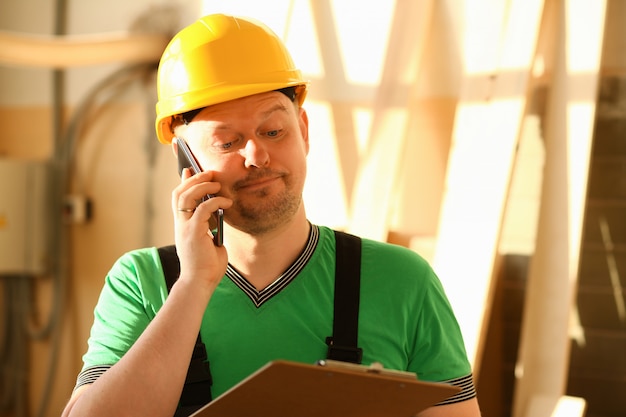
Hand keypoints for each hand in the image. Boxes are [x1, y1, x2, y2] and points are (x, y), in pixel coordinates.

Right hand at [172, 168, 232, 292]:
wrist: (200, 283)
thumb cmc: (207, 266)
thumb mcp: (209, 241)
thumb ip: (210, 228)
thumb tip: (218, 217)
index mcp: (182, 226)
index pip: (178, 198)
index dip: (183, 182)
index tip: (189, 169)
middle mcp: (180, 224)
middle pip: (179, 193)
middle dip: (193, 179)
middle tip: (209, 173)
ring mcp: (184, 228)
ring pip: (187, 197)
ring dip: (202, 186)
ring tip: (216, 184)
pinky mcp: (194, 232)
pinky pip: (203, 209)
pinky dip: (215, 202)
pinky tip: (227, 202)